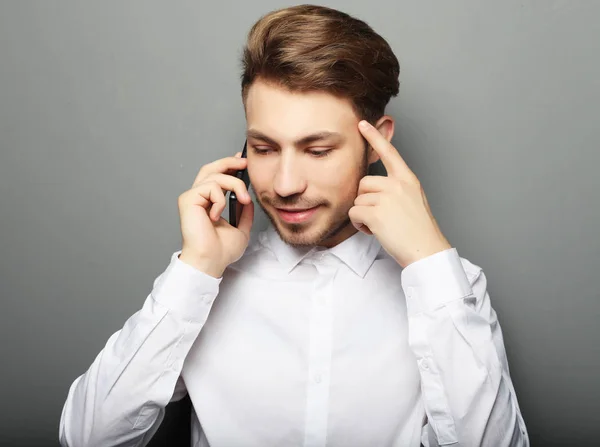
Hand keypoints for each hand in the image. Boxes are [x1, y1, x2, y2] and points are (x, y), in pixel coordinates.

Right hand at [178, 152, 253, 276]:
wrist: (211, 261)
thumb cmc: (221, 251)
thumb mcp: (241, 228)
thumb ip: (244, 213)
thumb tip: (248, 198)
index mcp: (209, 202)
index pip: (216, 176)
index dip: (229, 165)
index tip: (243, 162)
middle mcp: (199, 197)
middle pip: (211, 168)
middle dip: (229, 161)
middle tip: (244, 162)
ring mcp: (192, 198)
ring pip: (215, 176)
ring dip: (235, 184)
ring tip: (244, 200)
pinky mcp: (188, 200)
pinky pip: (210, 188)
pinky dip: (220, 200)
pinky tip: (217, 215)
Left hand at [348, 120, 451, 267]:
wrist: (426, 250)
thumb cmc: (419, 231)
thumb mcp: (413, 200)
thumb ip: (396, 189)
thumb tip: (372, 188)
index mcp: (408, 180)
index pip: (389, 153)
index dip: (374, 137)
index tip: (362, 124)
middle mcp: (397, 184)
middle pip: (364, 182)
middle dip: (366, 199)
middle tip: (380, 215)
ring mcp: (387, 198)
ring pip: (358, 199)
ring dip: (363, 214)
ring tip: (381, 225)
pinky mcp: (376, 213)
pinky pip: (354, 212)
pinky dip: (360, 224)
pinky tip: (375, 231)